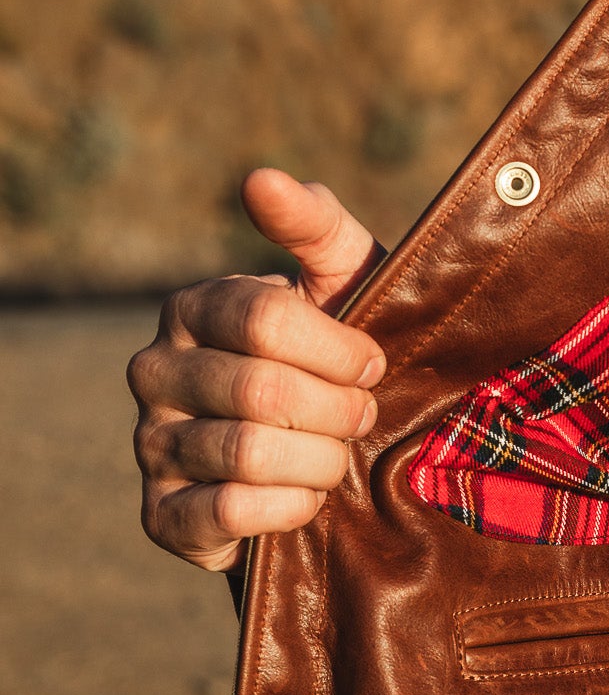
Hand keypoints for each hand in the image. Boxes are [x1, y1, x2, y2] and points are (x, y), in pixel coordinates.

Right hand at [128, 170, 386, 571]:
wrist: (327, 460)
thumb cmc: (339, 358)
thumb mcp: (343, 283)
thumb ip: (313, 225)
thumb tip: (261, 179)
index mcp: (193, 307)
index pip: (266, 318)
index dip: (338, 349)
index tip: (372, 364)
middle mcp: (154, 370)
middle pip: (262, 390)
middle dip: (338, 411)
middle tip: (363, 417)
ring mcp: (150, 444)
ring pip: (249, 453)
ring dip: (321, 462)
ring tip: (338, 456)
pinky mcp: (161, 515)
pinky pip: (228, 512)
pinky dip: (288, 508)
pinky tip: (306, 498)